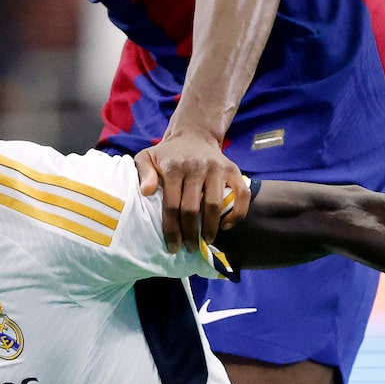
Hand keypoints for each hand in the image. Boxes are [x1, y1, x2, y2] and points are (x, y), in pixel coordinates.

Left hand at [135, 128, 249, 251]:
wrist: (194, 135)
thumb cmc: (167, 154)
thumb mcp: (147, 157)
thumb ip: (143, 172)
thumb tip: (145, 191)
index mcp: (174, 168)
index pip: (171, 205)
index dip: (172, 230)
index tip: (173, 247)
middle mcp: (196, 167)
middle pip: (192, 209)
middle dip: (190, 234)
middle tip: (190, 248)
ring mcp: (217, 168)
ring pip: (215, 205)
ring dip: (210, 228)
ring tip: (206, 241)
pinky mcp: (233, 170)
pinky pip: (242, 195)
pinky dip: (237, 214)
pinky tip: (226, 226)